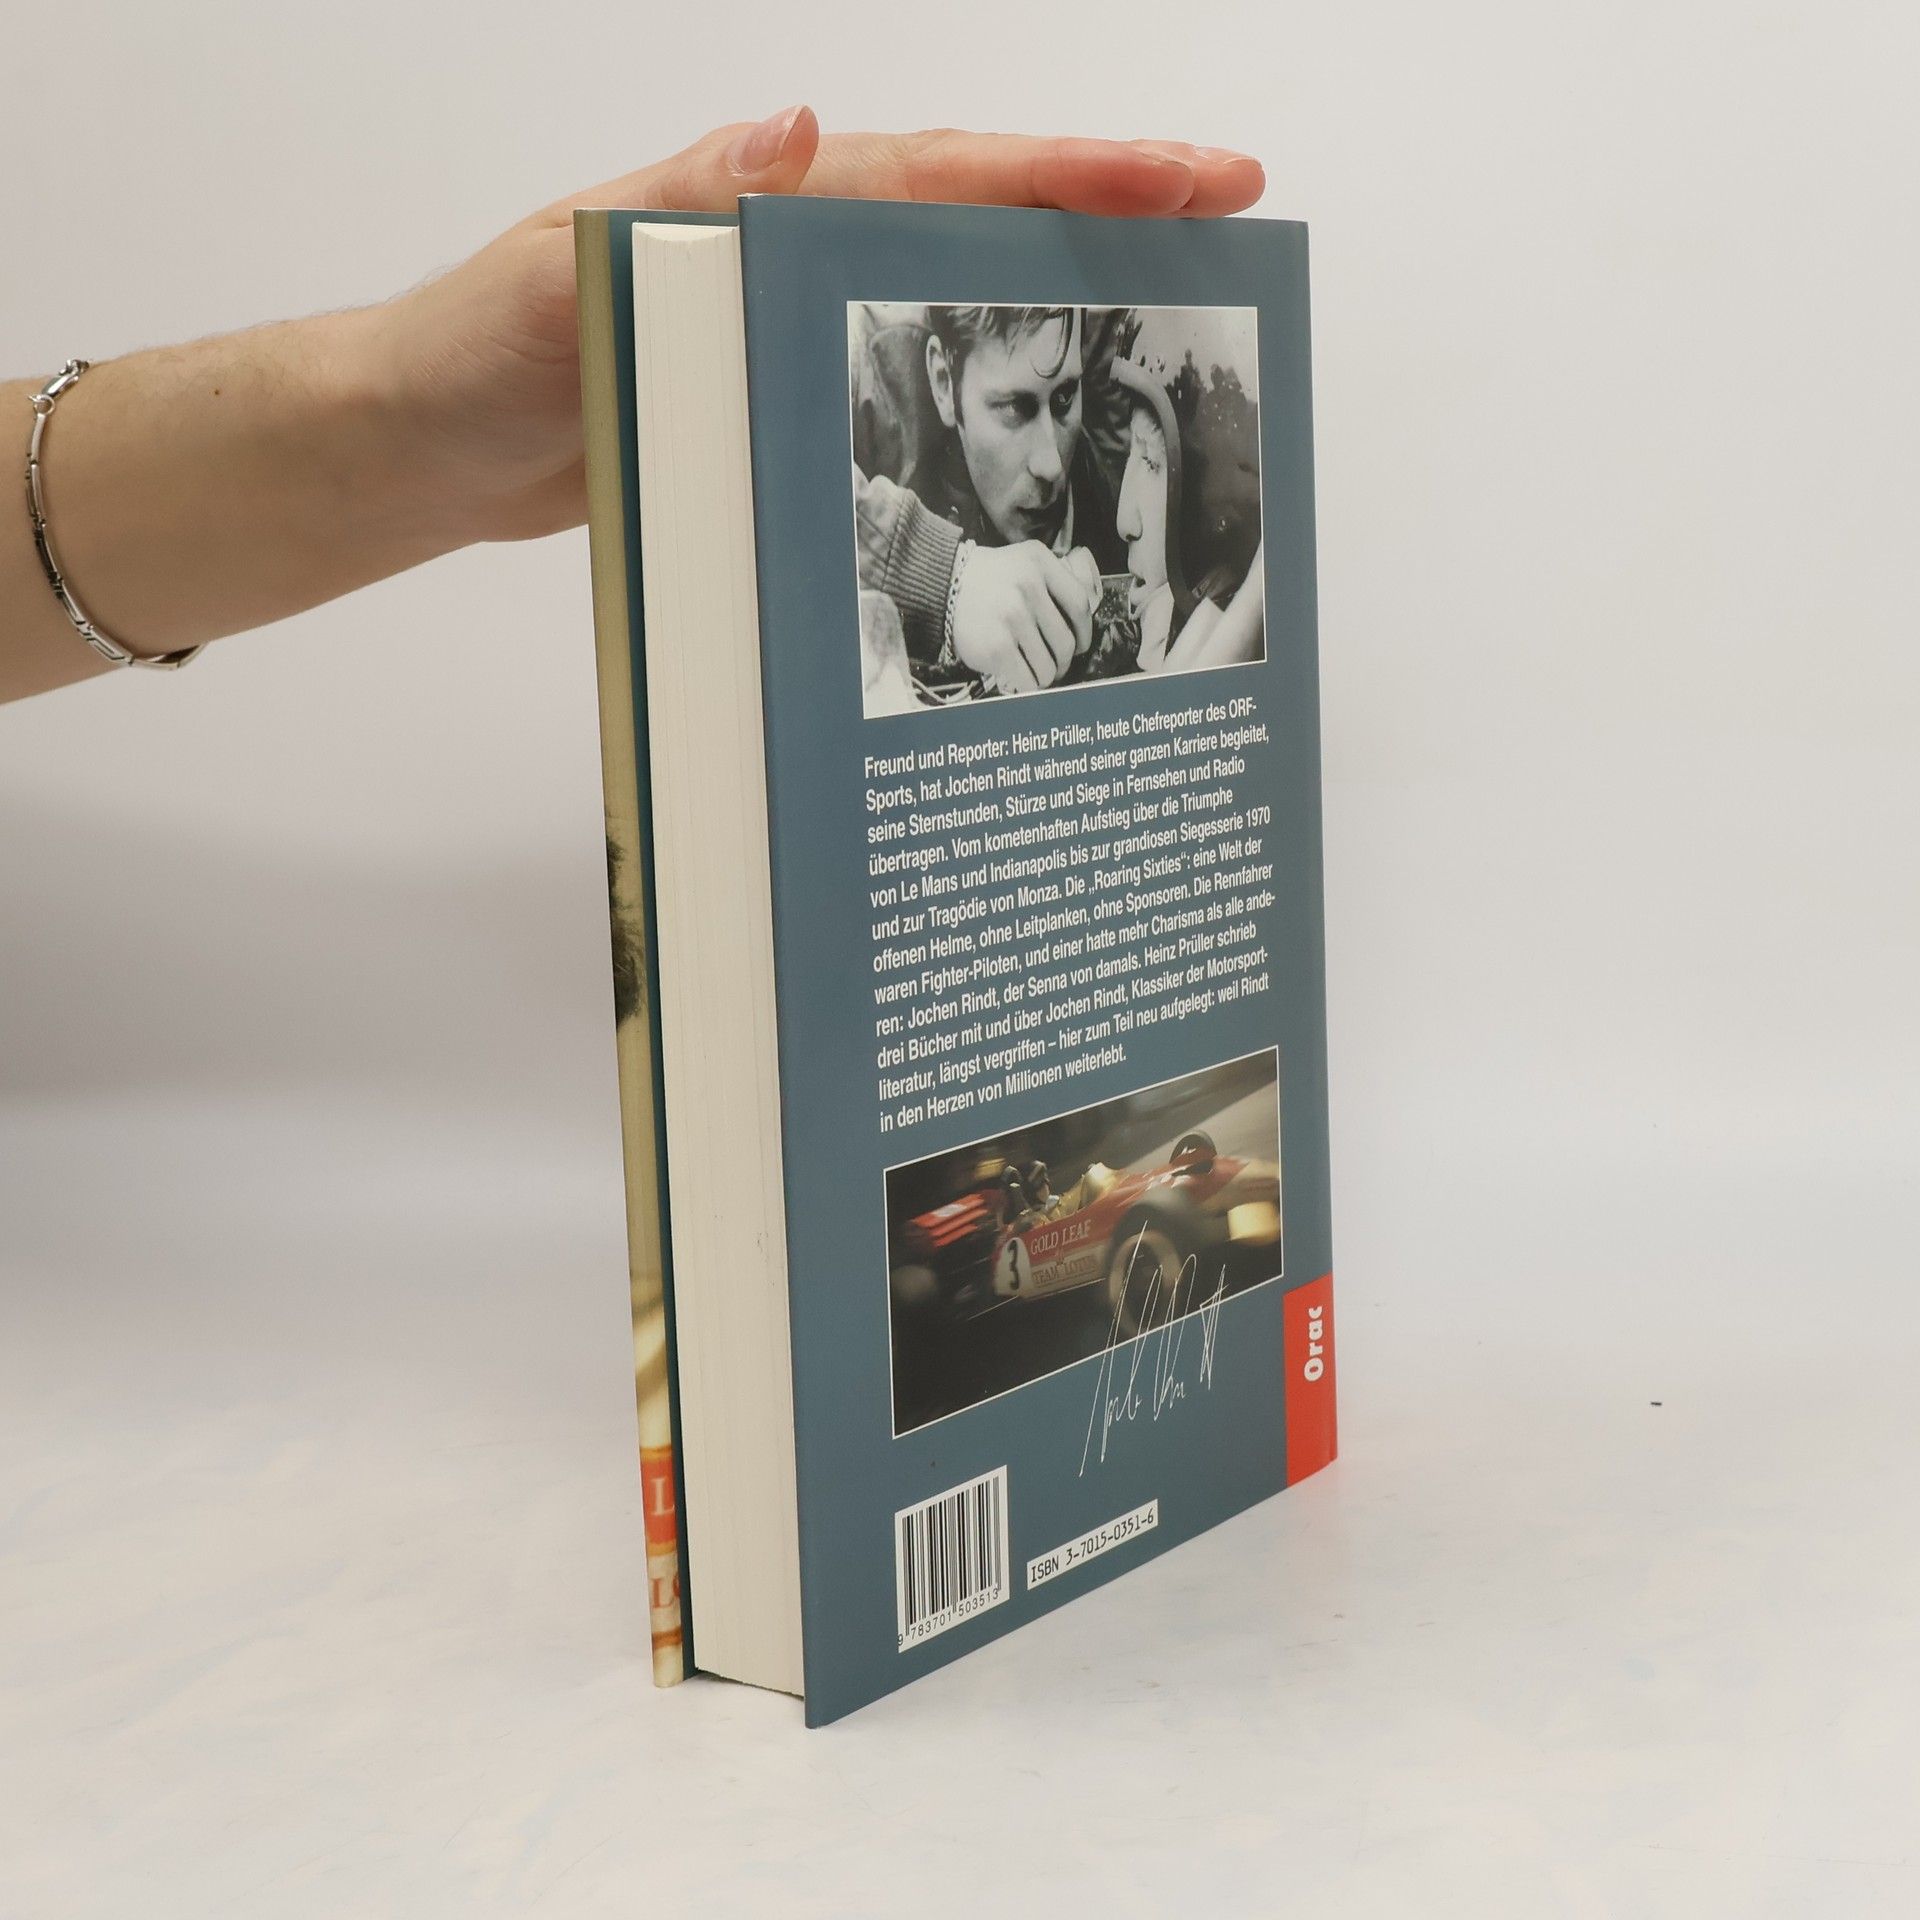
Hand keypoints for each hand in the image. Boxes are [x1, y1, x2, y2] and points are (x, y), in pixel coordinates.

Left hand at [370, 109, 1264, 548]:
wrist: (427, 443)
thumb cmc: (476, 350)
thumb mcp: (560, 270)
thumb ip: (675, 206)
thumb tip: (798, 135)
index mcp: (760, 200)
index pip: (941, 171)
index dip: (1068, 171)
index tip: (1188, 175)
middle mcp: (790, 245)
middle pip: (976, 212)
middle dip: (1105, 207)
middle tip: (1231, 218)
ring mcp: (788, 318)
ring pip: (951, 291)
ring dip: (1059, 292)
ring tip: (1174, 310)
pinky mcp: (775, 391)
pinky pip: (897, 373)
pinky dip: (973, 384)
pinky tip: (1032, 419)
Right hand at [950, 541, 1095, 692]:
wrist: (941, 585)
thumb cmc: (986, 579)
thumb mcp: (1023, 561)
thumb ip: (1052, 581)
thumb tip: (1080, 620)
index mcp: (1039, 563)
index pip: (1080, 605)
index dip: (1085, 632)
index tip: (1081, 645)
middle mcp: (1028, 587)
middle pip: (1066, 642)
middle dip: (1064, 662)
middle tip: (1055, 666)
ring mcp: (1012, 618)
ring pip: (1049, 666)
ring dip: (1046, 676)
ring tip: (1036, 674)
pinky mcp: (996, 647)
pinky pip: (1027, 678)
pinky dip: (1029, 685)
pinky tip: (1022, 680)